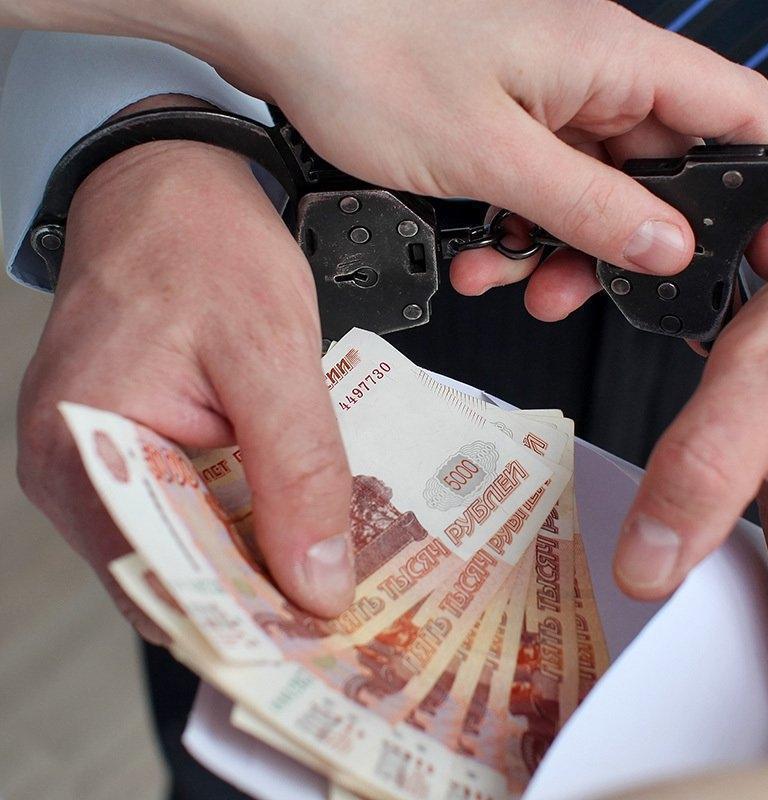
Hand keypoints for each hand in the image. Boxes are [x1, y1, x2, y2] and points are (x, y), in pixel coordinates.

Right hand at [16, 103, 355, 639]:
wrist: (170, 181)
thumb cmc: (202, 246)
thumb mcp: (271, 355)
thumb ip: (298, 472)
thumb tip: (318, 584)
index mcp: (86, 452)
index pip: (168, 582)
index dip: (249, 626)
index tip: (324, 655)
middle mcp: (80, 471)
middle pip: (179, 577)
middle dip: (266, 605)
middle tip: (355, 629)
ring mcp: (103, 463)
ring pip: (193, 549)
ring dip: (265, 567)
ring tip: (349, 587)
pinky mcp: (137, 448)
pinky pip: (196, 510)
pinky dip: (253, 526)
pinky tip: (312, 531)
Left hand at [173, 0, 767, 300]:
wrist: (273, 19)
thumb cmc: (363, 49)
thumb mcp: (489, 154)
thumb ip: (588, 207)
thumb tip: (665, 245)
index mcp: (611, 55)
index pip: (737, 113)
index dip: (763, 185)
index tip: (759, 249)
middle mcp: (591, 68)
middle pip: (662, 169)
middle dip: (627, 243)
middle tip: (590, 290)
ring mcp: (548, 89)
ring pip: (598, 188)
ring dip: (563, 246)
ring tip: (515, 278)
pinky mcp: (508, 110)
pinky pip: (545, 182)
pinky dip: (521, 226)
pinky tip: (480, 252)